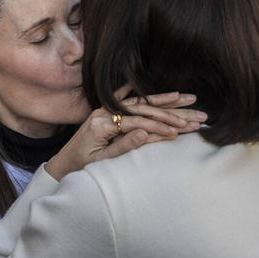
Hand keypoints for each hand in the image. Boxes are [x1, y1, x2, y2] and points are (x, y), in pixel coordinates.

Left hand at [44, 90, 205, 179]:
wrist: (62, 165)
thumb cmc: (81, 167)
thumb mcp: (101, 161)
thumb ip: (123, 146)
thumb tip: (146, 133)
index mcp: (102, 125)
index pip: (138, 123)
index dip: (160, 126)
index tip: (180, 131)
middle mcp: (103, 113)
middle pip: (143, 109)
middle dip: (172, 111)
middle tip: (196, 111)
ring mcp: (104, 111)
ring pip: (139, 102)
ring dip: (164, 101)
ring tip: (186, 97)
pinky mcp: (105, 112)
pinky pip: (125, 98)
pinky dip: (140, 93)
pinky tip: (154, 90)